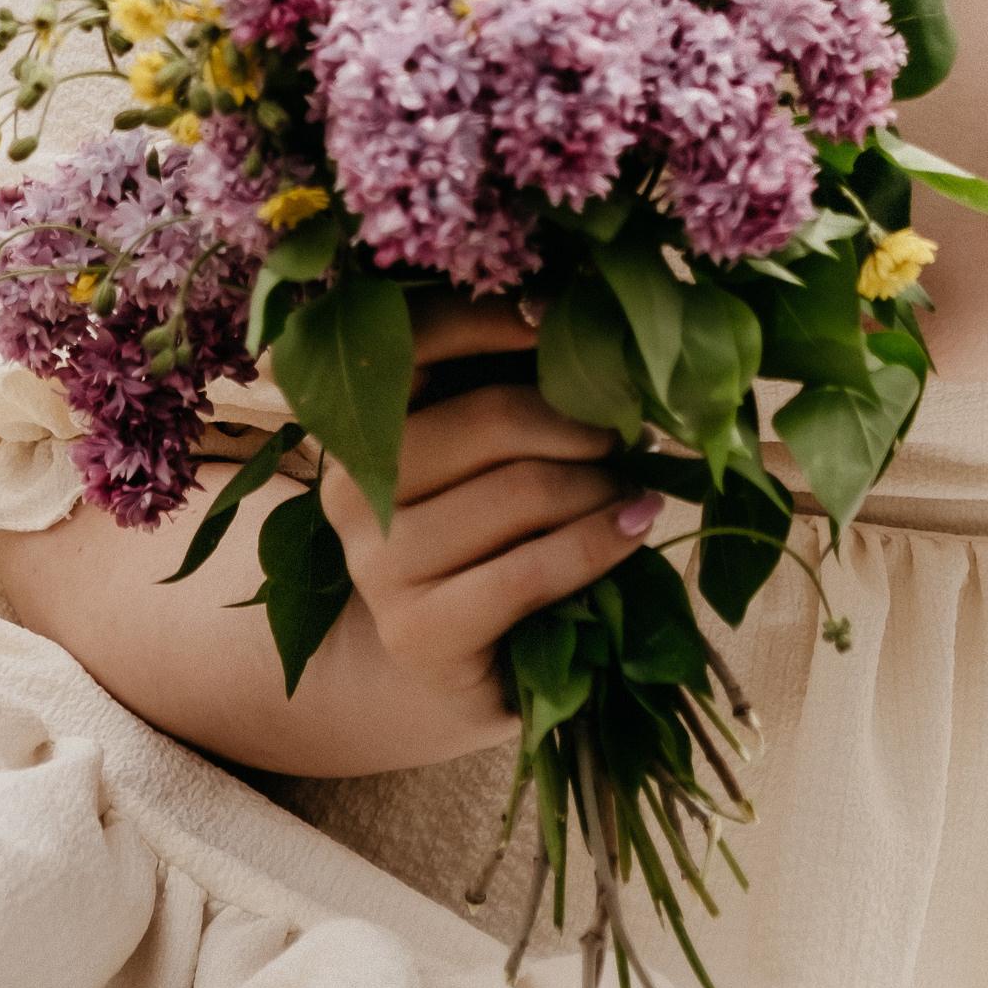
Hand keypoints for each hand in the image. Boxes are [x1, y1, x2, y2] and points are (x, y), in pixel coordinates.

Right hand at [317, 294, 662, 750]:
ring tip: (631, 489)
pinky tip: (636, 526)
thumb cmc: (486, 540)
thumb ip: (504, 390)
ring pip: (518, 494)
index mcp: (359, 427)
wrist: (459, 671)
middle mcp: (352, 491)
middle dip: (576, 423)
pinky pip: (528, 572)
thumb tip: (578, 324)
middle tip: (624, 434)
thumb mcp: (484, 456)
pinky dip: (598, 542)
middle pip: (488, 420)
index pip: (412, 342)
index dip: (486, 319)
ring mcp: (378, 568)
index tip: (557, 316)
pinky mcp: (419, 635)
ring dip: (597, 486)